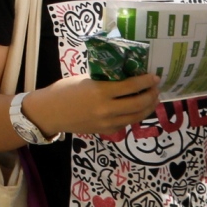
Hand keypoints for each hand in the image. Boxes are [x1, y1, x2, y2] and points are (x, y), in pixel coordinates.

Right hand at [24, 73, 160, 137]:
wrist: (50, 113)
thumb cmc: (63, 90)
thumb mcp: (84, 80)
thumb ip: (103, 80)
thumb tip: (122, 76)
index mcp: (100, 91)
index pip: (131, 87)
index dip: (145, 81)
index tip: (154, 76)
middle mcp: (107, 109)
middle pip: (138, 104)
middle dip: (151, 95)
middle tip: (156, 88)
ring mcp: (107, 122)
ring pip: (136, 116)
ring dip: (148, 107)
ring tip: (152, 99)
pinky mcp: (106, 130)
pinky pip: (127, 123)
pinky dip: (135, 115)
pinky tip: (137, 109)